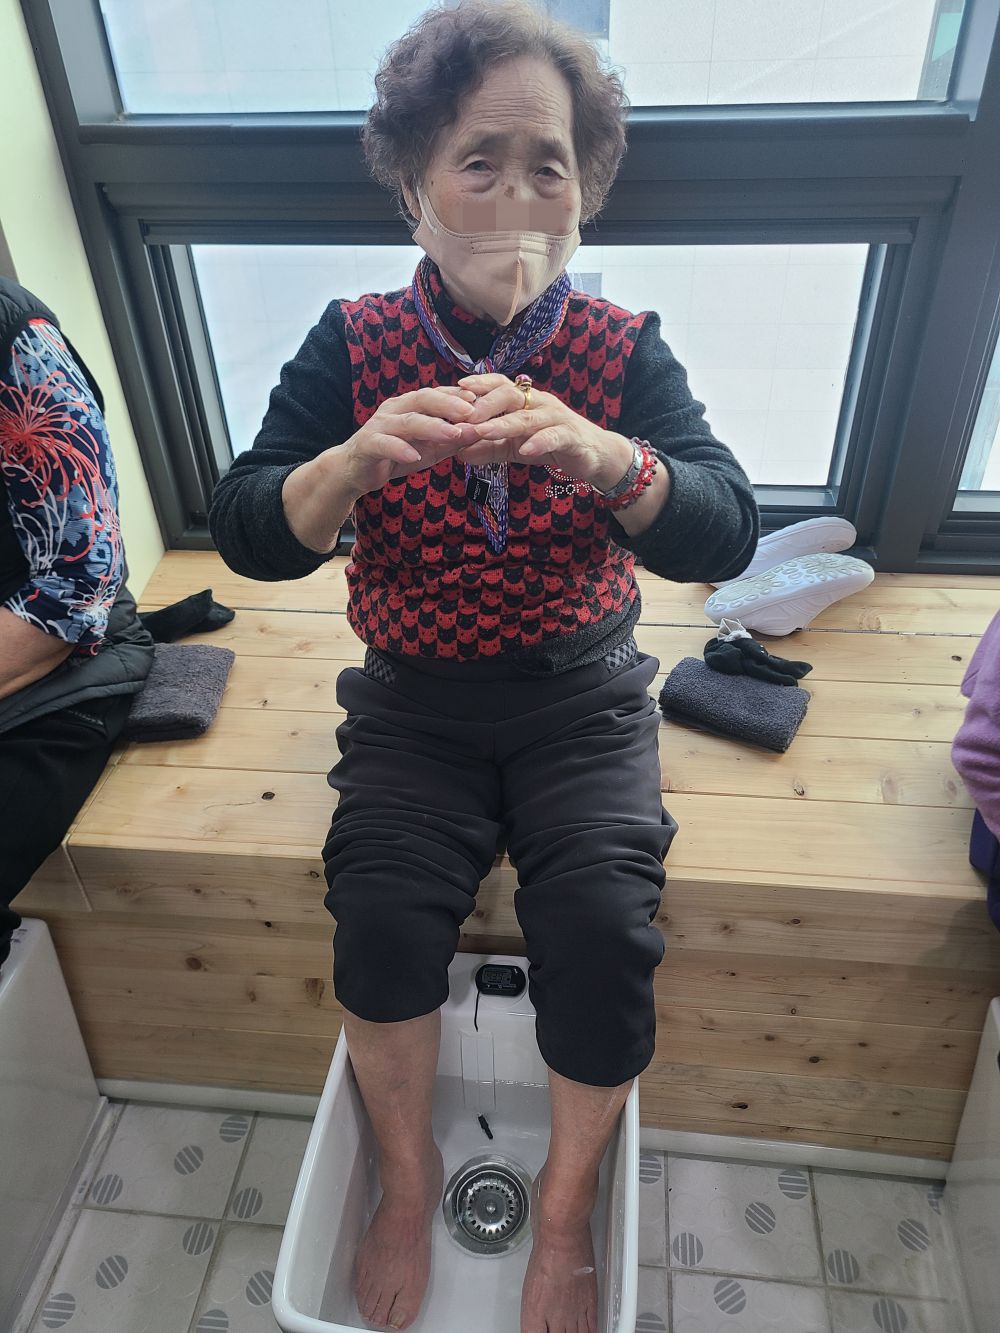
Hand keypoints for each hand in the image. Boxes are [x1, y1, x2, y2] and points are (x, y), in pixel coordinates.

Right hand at [341, 385, 481, 496]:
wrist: (356, 471)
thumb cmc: (395, 455)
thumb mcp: (429, 449)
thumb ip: (451, 440)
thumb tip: (479, 432)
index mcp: (411, 406)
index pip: (438, 394)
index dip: (459, 396)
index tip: (484, 400)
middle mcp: (395, 409)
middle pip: (424, 399)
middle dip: (449, 405)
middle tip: (472, 411)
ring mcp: (380, 425)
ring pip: (408, 421)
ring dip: (432, 427)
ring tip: (453, 434)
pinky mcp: (367, 444)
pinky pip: (384, 444)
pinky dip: (400, 449)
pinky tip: (414, 457)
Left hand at [454, 373, 634, 492]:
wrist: (593, 456)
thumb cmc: (550, 445)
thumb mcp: (514, 447)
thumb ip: (488, 448)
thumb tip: (457, 452)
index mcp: (524, 401)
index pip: (499, 385)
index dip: (479, 384)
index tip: (455, 390)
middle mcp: (539, 403)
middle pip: (509, 394)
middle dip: (484, 404)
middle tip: (461, 416)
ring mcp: (556, 418)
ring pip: (526, 417)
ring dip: (502, 424)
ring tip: (481, 432)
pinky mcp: (571, 436)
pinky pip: (553, 436)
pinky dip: (539, 442)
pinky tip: (525, 450)